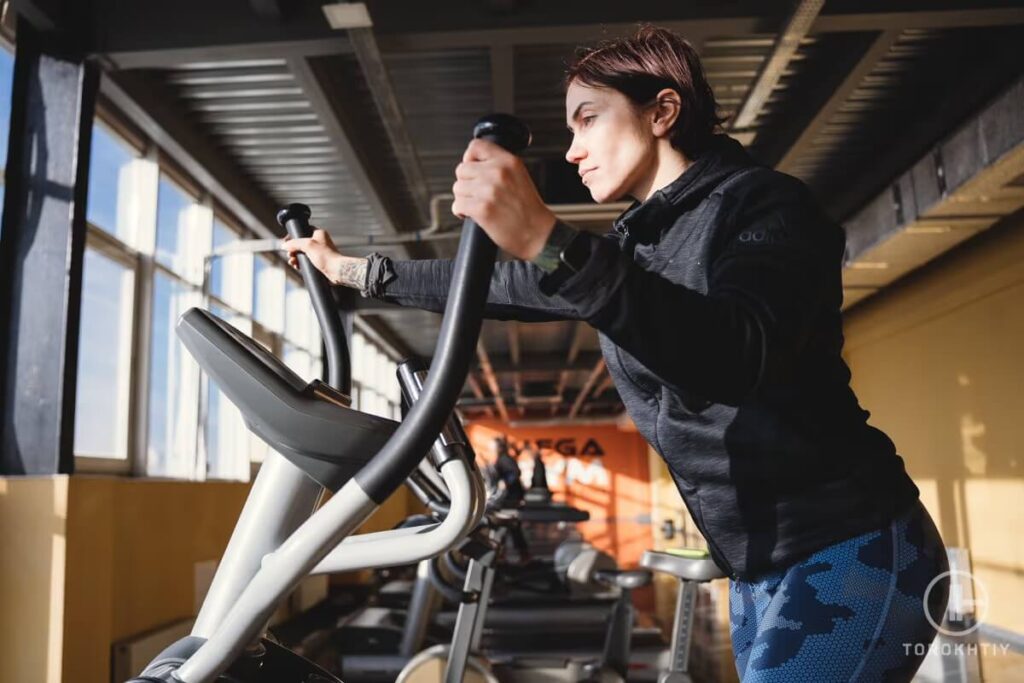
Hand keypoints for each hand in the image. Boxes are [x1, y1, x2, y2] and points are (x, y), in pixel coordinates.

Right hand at [282, 229, 366, 288]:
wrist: (336, 271)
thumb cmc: (326, 256)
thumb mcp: (308, 245)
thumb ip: (294, 243)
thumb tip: (284, 245)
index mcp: (318, 234)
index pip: (303, 230)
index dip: (294, 235)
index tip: (287, 241)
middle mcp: (319, 242)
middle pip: (301, 243)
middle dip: (293, 249)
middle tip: (290, 254)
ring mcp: (319, 252)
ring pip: (302, 253)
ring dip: (295, 257)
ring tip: (292, 261)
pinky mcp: (319, 262)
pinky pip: (306, 261)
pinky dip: (300, 263)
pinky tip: (296, 266)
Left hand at [452, 139, 556, 260]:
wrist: (538, 233)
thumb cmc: (528, 209)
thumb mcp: (519, 176)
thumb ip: (499, 166)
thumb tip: (472, 164)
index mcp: (509, 161)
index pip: (476, 146)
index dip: (469, 158)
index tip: (472, 170)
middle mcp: (498, 172)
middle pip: (462, 169)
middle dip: (466, 183)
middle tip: (476, 194)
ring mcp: (489, 190)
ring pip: (458, 188)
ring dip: (463, 198)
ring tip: (477, 205)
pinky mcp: (482, 208)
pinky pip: (457, 204)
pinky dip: (460, 211)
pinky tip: (471, 215)